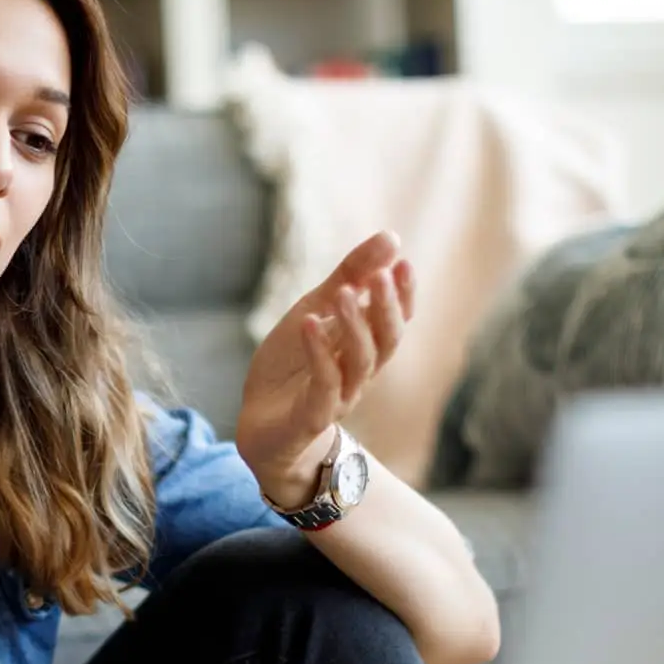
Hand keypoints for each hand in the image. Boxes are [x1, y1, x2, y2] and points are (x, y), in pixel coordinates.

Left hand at [235, 232, 414, 503]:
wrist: (260, 426)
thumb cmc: (292, 367)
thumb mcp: (316, 309)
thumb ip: (350, 276)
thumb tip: (392, 237)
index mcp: (363, 346)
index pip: (395, 320)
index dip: (403, 295)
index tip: (403, 262)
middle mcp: (359, 373)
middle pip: (386, 340)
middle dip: (387, 307)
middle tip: (382, 274)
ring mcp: (338, 396)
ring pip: (360, 362)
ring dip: (355, 325)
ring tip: (345, 294)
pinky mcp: (312, 416)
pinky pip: (324, 385)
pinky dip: (319, 353)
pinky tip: (310, 324)